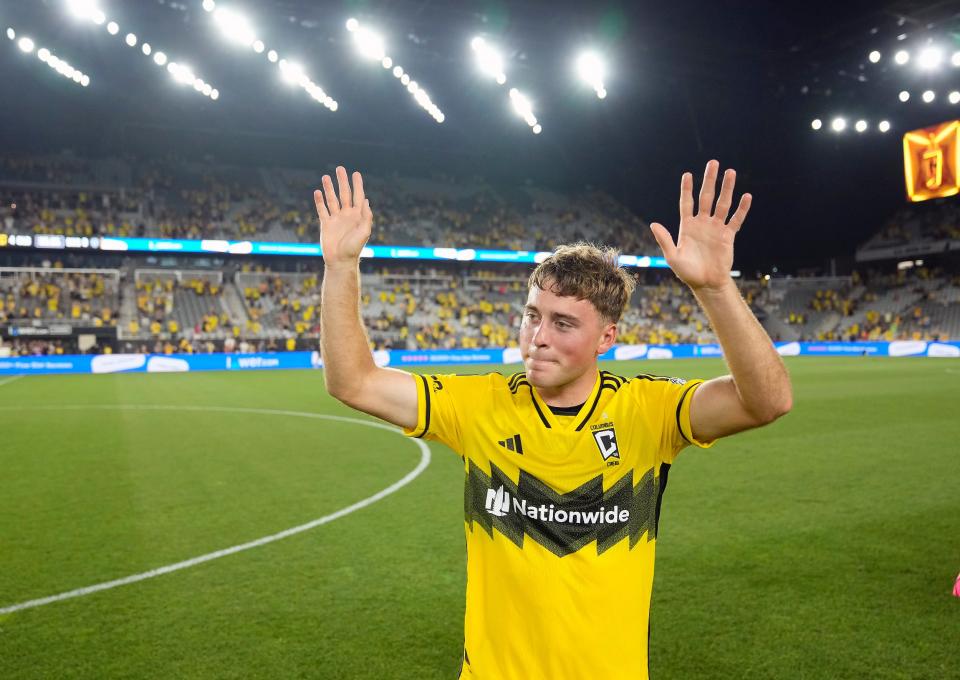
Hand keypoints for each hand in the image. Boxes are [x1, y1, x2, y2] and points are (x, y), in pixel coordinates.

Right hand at [314, 166, 372, 265]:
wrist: (340, 261)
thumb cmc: (354, 249)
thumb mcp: (364, 232)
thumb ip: (366, 217)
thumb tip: (365, 200)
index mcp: (358, 216)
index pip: (358, 196)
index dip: (357, 184)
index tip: (356, 173)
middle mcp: (347, 215)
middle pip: (344, 194)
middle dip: (342, 181)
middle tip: (340, 168)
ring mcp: (336, 219)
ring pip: (332, 199)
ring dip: (329, 188)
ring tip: (326, 176)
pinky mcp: (326, 224)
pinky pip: (322, 210)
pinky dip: (319, 201)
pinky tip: (317, 192)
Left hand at [650, 160, 751, 292]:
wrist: (706, 284)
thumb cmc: (687, 272)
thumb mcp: (672, 256)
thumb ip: (665, 240)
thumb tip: (653, 224)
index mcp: (687, 226)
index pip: (687, 203)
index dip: (687, 189)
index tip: (687, 174)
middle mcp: (702, 223)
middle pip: (706, 197)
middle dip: (709, 180)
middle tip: (713, 163)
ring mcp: (716, 228)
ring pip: (722, 204)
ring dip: (727, 188)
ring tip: (731, 172)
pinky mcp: (728, 236)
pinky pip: (736, 219)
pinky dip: (742, 209)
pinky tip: (746, 196)